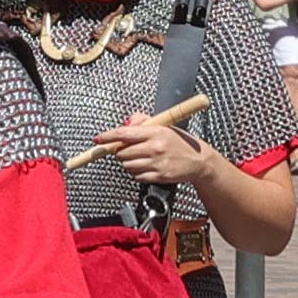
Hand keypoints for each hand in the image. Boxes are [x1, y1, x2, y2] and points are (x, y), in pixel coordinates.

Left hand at [98, 109, 216, 188]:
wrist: (199, 161)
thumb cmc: (179, 142)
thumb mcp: (164, 126)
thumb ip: (142, 121)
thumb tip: (124, 124)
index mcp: (155, 132)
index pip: (124, 134)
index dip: (108, 137)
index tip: (99, 139)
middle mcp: (155, 147)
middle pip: (122, 152)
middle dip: (121, 151)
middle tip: (130, 149)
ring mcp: (157, 163)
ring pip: (127, 165)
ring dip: (129, 162)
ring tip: (141, 158)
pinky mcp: (159, 176)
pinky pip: (137, 176)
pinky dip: (138, 172)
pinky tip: (147, 167)